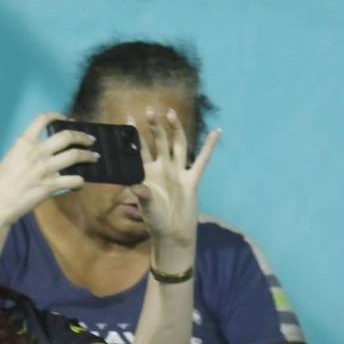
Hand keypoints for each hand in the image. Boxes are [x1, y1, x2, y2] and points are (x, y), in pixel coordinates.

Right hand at [0, 113, 94, 230]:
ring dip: (88, 155)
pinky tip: (80, 182)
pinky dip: (80, 181)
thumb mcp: (10, 159)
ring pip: (74, 156)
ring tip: (94, 156)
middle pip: (66, 136)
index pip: (42, 120)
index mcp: (23, 143)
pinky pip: (73, 180)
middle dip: (81, 136)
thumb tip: (47, 150)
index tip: (66, 119)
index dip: (57, 116)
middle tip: (90, 139)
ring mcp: (44, 169)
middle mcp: (36, 153)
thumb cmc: (1, 184)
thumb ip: (27, 152)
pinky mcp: (49, 186)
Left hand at [131, 108, 219, 268]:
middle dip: (154, 127)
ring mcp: (177, 172)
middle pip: (159, 142)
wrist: (173, 233)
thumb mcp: (147, 206)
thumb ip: (142, 194)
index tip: (127, 118)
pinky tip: (216, 132)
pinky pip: (202, 160)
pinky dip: (209, 147)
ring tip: (171, 114)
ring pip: (178, 145)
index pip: (139, 150)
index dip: (134, 135)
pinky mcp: (192, 179)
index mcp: (147, 173)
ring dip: (175, 130)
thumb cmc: (155, 221)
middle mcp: (162, 169)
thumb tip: (136, 186)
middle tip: (150, 110)